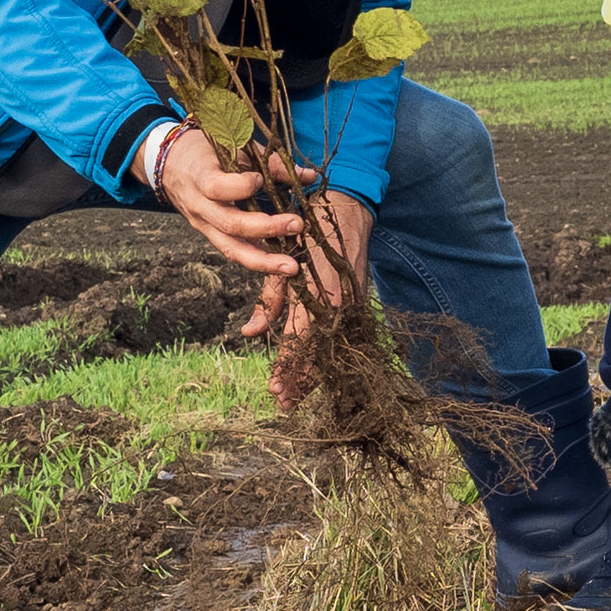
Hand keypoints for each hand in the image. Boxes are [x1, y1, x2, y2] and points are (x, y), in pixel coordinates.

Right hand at [155, 129, 307, 281]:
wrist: (168, 164)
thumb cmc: (203, 150)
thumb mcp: (231, 146)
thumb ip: (269, 162)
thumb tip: (308, 175)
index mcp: (200, 177)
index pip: (217, 187)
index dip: (241, 186)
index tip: (260, 180)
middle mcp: (200, 206)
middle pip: (229, 224)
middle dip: (266, 228)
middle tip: (297, 225)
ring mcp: (203, 225)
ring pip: (231, 248)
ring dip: (264, 261)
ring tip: (291, 268)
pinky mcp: (209, 235)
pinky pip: (232, 251)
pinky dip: (256, 259)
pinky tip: (278, 266)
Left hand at [242, 188, 373, 401]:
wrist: (350, 208)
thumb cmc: (311, 229)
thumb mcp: (284, 262)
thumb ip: (270, 299)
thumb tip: (250, 333)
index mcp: (317, 293)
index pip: (300, 340)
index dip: (287, 366)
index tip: (274, 388)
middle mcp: (338, 304)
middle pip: (318, 353)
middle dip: (300, 379)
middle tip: (283, 401)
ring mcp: (352, 305)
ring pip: (333, 349)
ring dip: (315, 374)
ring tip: (297, 395)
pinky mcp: (359, 303)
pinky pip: (343, 336)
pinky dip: (329, 355)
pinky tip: (319, 371)